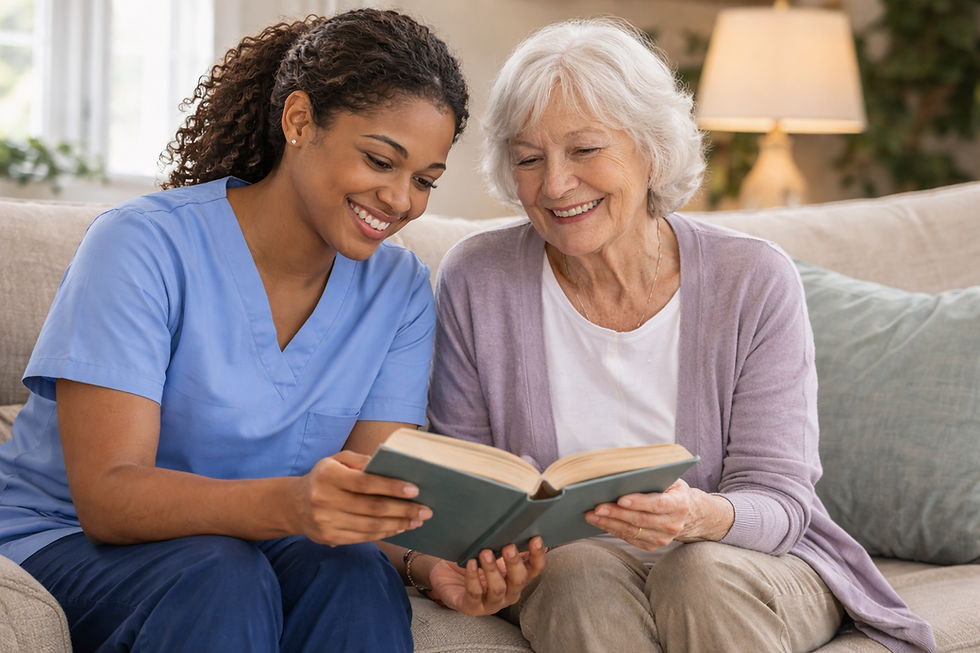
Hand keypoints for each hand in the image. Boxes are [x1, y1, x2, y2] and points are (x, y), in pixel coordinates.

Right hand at [294, 450, 431, 545]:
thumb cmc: (324, 477)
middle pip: (372, 508)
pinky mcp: (330, 538)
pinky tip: (399, 527)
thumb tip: (388, 463)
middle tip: (426, 509)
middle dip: (403, 509)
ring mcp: (327, 522)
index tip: (414, 489)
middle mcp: (325, 501)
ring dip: (398, 524)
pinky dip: (385, 533)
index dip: (391, 487)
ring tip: (417, 520)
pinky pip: (363, 537)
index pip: (365, 483)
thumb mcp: (336, 461)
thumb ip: (360, 460)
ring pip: (370, 526)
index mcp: (328, 477)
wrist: (294, 505)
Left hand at [428, 537, 546, 615]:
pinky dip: (473, 578)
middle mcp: (508, 592)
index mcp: (516, 577)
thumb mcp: (490, 550)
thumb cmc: (472, 560)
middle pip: (519, 580)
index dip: (537, 556)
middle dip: (514, 563)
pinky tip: (470, 564)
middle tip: (508, 546)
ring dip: (493, 571)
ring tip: (485, 553)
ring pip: (498, 589)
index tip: (535, 539)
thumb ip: (502, 543)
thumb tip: (512, 525)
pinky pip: (474, 594)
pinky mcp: (472, 607)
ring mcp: (491, 603)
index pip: (534, 569)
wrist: (446, 575)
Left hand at [585, 480, 733, 550]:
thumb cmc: (673, 490)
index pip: (657, 504)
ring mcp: (663, 537)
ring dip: (609, 523)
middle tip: (596, 507)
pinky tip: (600, 522)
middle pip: (640, 519)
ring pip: (632, 531)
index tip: (620, 498)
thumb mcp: (671, 478)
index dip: (639, 502)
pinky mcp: (653, 545)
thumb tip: (626, 471)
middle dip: (616, 513)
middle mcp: (673, 524)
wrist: (690, 513)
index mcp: (679, 504)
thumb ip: (654, 475)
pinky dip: (613, 530)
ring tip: (591, 515)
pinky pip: (630, 539)